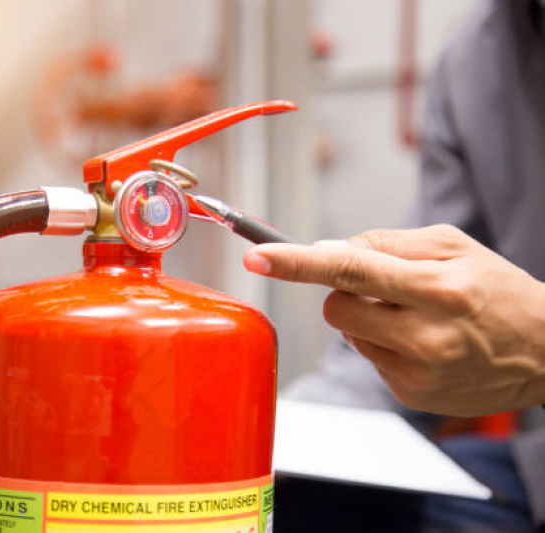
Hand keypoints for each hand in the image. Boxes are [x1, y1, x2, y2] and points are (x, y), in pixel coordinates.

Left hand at [243, 224, 544, 416]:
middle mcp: (425, 335)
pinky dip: (384, 345)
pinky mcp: (411, 395)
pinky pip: (368, 359)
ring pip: (348, 334)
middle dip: (346, 292)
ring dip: (366, 320)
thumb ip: (386, 243)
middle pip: (336, 306)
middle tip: (386, 289)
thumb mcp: (453, 246)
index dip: (297, 263)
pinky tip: (421, 343)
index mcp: (436, 288)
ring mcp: (417, 371)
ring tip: (413, 318)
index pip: (350, 269)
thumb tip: (328, 249)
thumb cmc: (497, 290)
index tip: (257, 256)